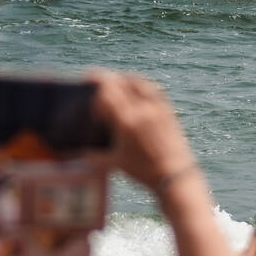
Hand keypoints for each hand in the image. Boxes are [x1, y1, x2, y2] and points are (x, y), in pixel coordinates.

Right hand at [91, 72, 197, 192]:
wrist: (175, 176)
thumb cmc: (144, 172)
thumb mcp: (115, 163)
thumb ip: (93, 155)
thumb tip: (80, 151)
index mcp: (126, 121)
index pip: (106, 90)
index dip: (94, 91)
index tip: (91, 103)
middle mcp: (142, 109)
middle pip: (119, 81)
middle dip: (105, 82)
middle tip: (96, 85)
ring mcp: (156, 107)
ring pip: (136, 81)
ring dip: (122, 79)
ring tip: (115, 86)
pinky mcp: (167, 110)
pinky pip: (152, 88)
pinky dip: (140, 85)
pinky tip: (135, 92)